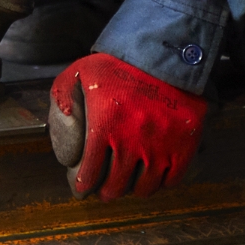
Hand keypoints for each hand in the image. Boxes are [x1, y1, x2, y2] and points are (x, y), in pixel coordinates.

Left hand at [48, 53, 206, 199]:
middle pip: (116, 184)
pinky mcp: (185, 144)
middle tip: (103, 191)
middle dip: (106, 191)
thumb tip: (60, 134)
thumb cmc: (117, 64)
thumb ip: (62, 102)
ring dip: (132, 190)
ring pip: (144, 187)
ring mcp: (161, 145)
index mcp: (105, 123)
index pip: (90, 171)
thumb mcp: (79, 73)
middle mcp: (132, 140)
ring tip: (126, 185)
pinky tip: (151, 178)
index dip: (84, 184)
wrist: (162, 52)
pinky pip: (172, 179)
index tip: (81, 188)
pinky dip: (160, 183)